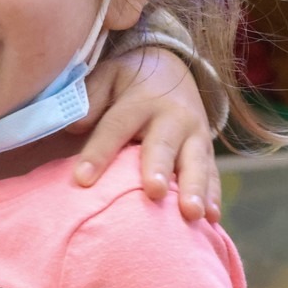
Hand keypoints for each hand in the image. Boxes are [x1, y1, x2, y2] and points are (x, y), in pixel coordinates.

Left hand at [70, 46, 219, 222]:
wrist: (174, 67)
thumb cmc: (129, 82)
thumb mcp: (106, 76)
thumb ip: (90, 98)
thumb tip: (74, 127)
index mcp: (140, 100)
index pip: (116, 126)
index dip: (99, 152)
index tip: (82, 179)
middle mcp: (172, 117)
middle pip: (162, 145)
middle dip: (159, 169)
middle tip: (153, 192)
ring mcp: (195, 134)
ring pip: (195, 163)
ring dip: (194, 189)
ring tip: (191, 214)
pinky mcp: (207, 151)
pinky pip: (212, 174)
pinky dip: (213, 196)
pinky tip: (211, 220)